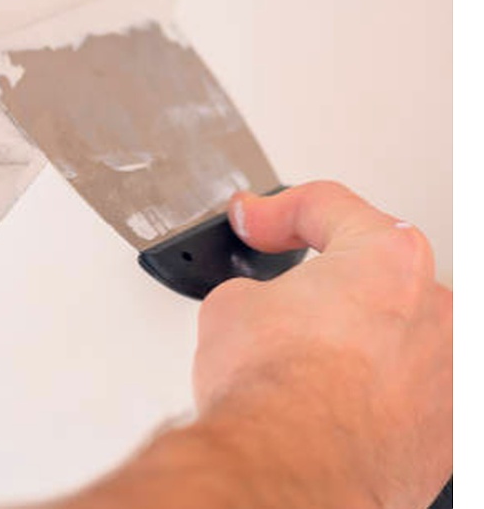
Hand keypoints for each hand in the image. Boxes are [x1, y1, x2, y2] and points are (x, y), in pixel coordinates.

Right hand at [192, 181, 451, 507]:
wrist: (285, 473)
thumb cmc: (273, 393)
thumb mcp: (231, 306)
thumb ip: (255, 286)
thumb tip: (258, 303)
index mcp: (390, 260)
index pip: (329, 208)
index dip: (277, 211)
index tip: (254, 221)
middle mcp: (439, 313)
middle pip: (373, 275)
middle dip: (322, 282)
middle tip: (276, 301)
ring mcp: (449, 376)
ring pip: (391, 335)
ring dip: (349, 339)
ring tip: (298, 366)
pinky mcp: (446, 434)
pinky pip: (402, 391)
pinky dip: (368, 390)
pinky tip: (324, 404)